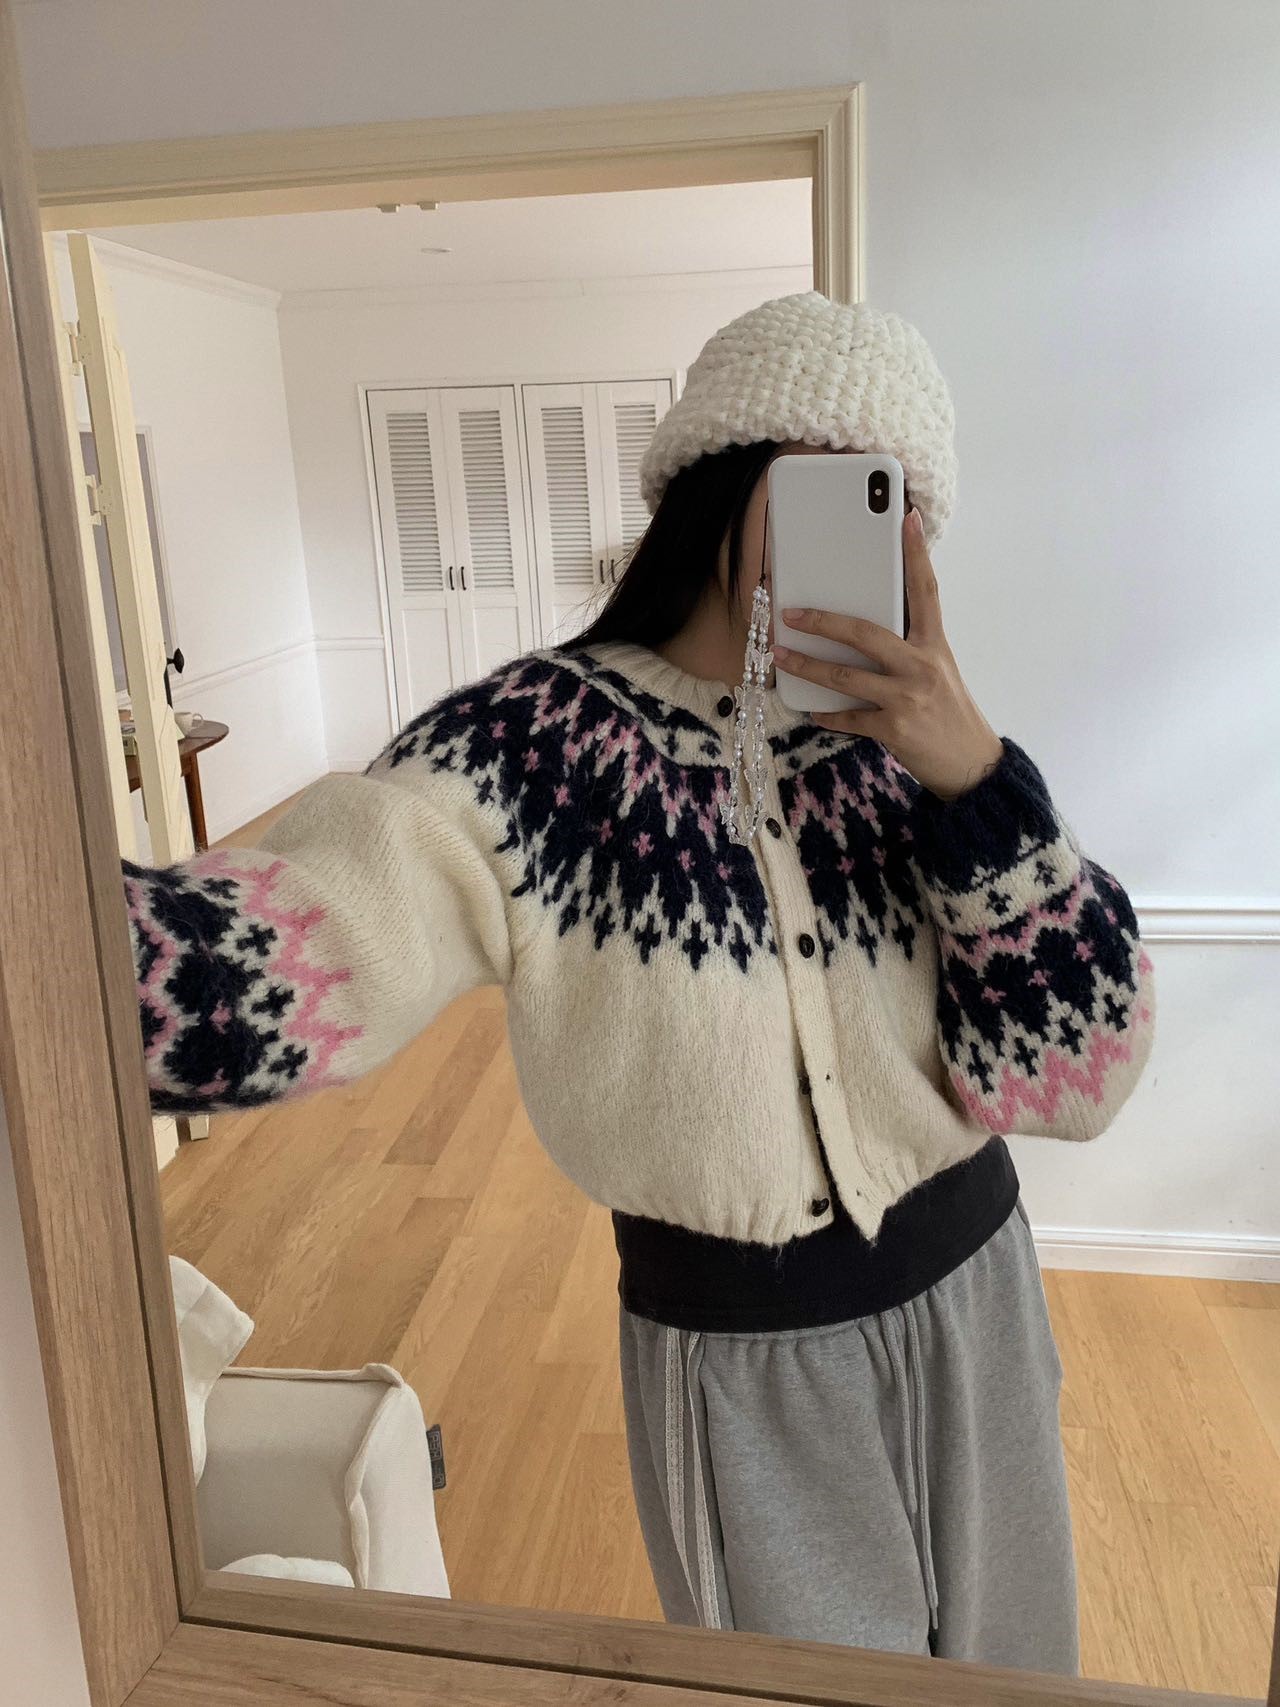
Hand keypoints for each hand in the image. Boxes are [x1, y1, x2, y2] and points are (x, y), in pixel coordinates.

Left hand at [772, 508, 1003, 799]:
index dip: (916, 554)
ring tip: (779, 655)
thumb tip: (865, 629)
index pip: (926, 591)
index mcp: (935, 645)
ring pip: (845, 676)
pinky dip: (827, 714)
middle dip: (823, 621)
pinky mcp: (893, 729)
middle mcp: (921, 666)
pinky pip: (848, 717)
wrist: (970, 763)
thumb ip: (910, 647)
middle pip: (865, 633)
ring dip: (806, 666)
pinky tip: (811, 711)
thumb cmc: (949, 713)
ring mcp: (907, 698)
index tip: (905, 520)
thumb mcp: (939, 670)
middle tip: (791, 612)